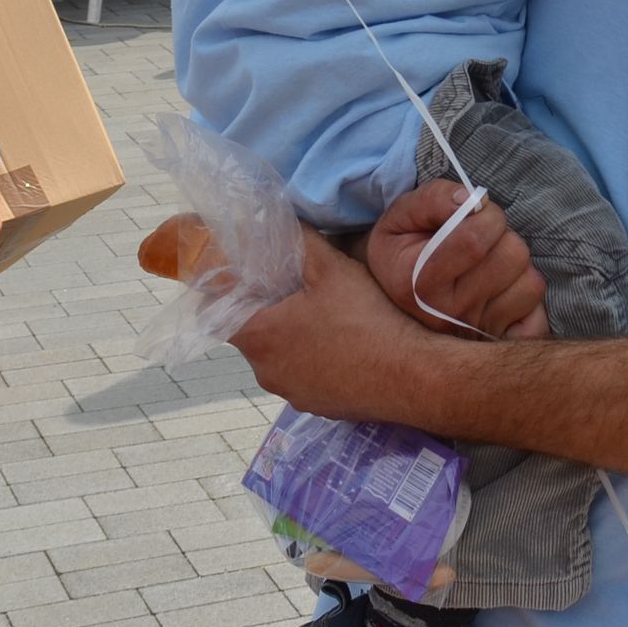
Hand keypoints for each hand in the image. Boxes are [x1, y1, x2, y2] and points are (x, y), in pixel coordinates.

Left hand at [232, 221, 443, 423]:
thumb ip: (300, 240)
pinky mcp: (316, 407)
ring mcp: (291, 394)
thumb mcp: (331, 268)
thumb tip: (282, 219)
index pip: (217, 314)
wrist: (410, 375)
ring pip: (278, 358)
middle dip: (266, 312)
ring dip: (290, 339)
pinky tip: (341, 346)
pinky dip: (312, 362)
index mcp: (259, 337)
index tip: (247, 278)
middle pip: (251, 335)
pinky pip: (303, 378)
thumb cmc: (365, 319)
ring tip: (322, 317)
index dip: (227, 293)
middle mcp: (265, 372)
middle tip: (293, 290)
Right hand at [365, 180, 548, 339]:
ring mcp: (476, 333)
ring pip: (531, 283)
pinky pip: (539, 319)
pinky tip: (504, 291)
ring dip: (518, 265)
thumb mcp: (400, 217)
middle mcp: (447, 315)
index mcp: (418, 282)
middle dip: (504, 235)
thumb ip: (432, 199)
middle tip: (484, 239)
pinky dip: (528, 299)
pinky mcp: (499, 344)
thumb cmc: (402, 251)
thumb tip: (470, 199)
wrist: (394, 304)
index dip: (487, 214)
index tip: (477, 212)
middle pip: (512, 256)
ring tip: (492, 265)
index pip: (476, 239)